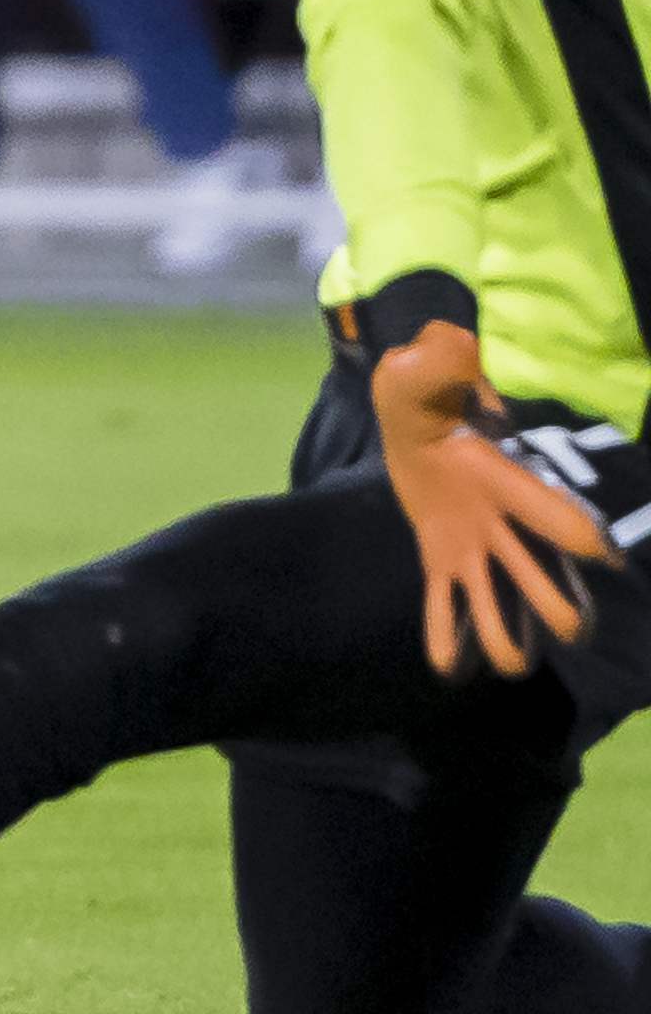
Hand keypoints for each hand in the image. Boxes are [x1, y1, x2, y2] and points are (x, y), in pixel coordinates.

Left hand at [370, 318, 618, 678]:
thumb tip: (456, 345)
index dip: (584, 542)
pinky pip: (446, 614)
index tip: (603, 558)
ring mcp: (476, 548)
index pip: (558, 520)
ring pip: (507, 611)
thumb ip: (442, 360)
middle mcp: (503, 525)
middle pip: (549, 585)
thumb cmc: (427, 389)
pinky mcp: (442, 562)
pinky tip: (447, 668)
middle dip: (561, 612)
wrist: (411, 414)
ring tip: (505, 657)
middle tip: (560, 624)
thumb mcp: (423, 369)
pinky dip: (449, 646)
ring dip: (511, 641)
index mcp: (508, 484)